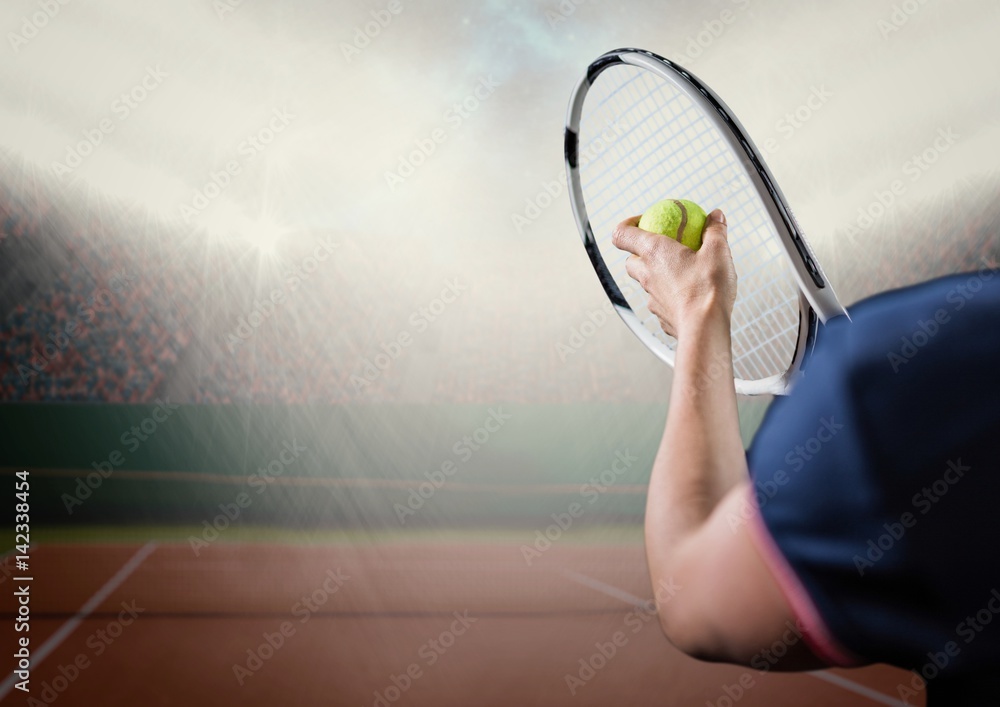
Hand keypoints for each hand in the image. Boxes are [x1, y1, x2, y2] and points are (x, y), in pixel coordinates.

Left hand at [612, 209, 736, 337]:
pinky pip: (660, 300)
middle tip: (663, 248)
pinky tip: (688, 293)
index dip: (627, 224)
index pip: (622, 234)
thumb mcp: (718, 251)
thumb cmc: (707, 288)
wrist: (704, 327)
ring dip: (655, 274)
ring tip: (680, 270)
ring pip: (644, 281)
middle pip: (630, 260)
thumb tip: (716, 216)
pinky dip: (669, 293)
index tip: (642, 221)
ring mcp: (651, 297)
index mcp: (654, 252)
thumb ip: (715, 230)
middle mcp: (646, 274)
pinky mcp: (660, 314)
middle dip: (640, 252)